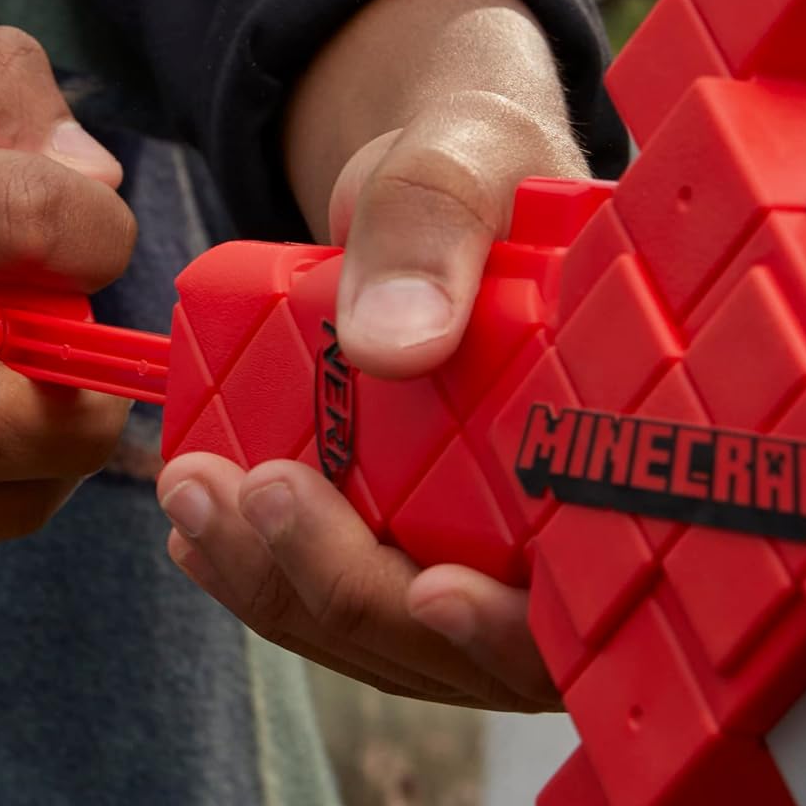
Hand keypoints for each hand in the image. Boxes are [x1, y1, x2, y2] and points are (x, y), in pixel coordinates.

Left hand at [162, 0, 587, 709]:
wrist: (439, 175)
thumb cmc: (484, 165)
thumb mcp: (465, 161)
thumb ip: (439, 226)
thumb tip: (394, 344)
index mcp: (612, 444)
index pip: (590, 594)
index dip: (515, 626)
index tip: (430, 589)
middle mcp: (553, 521)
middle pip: (467, 643)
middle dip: (349, 588)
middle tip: (251, 497)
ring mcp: (476, 540)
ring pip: (388, 630)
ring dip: (282, 583)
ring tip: (192, 497)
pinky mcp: (402, 529)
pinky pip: (337, 588)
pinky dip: (266, 570)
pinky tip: (201, 526)